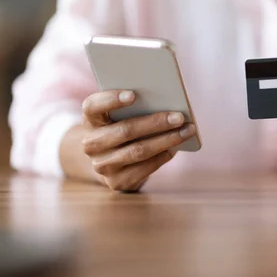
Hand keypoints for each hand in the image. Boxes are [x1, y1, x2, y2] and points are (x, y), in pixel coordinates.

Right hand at [81, 90, 195, 190]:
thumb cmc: (122, 127)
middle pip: (124, 131)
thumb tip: (168, 102)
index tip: (133, 94)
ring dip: (166, 140)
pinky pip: (144, 168)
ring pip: (138, 151)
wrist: (110, 161)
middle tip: (179, 116)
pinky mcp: (116, 182)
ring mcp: (102, 165)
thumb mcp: (120, 116)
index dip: (111, 100)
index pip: (92, 106)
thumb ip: (135, 106)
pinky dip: (163, 156)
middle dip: (155, 123)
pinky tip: (176, 147)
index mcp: (90, 120)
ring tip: (187, 130)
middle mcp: (91, 143)